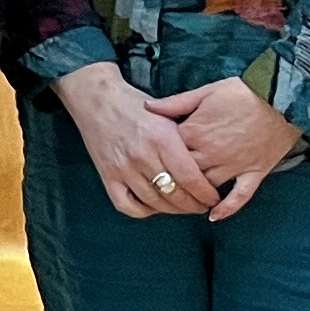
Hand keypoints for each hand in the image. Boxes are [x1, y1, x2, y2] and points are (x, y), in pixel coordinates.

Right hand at [55, 60, 210, 219]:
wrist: (96, 99)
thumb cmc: (134, 105)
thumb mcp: (166, 113)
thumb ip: (185, 138)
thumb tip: (208, 163)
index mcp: (162, 139)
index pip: (191, 178)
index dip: (206, 194)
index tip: (212, 198)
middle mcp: (143, 156)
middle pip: (175, 194)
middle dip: (193, 205)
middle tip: (201, 205)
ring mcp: (123, 168)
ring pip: (154, 203)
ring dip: (172, 210)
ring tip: (182, 207)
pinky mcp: (107, 175)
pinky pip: (127, 205)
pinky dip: (143, 210)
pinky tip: (153, 205)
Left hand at [146, 76, 302, 220]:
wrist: (282, 97)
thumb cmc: (243, 92)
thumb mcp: (205, 92)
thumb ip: (175, 103)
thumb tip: (147, 108)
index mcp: (194, 133)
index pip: (167, 151)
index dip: (159, 154)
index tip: (154, 156)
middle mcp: (211, 153)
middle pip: (183, 173)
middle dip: (173, 178)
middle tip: (164, 181)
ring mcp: (233, 166)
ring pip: (206, 186)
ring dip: (194, 194)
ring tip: (184, 199)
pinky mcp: (254, 172)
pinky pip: (239, 196)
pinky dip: (227, 208)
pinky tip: (214, 216)